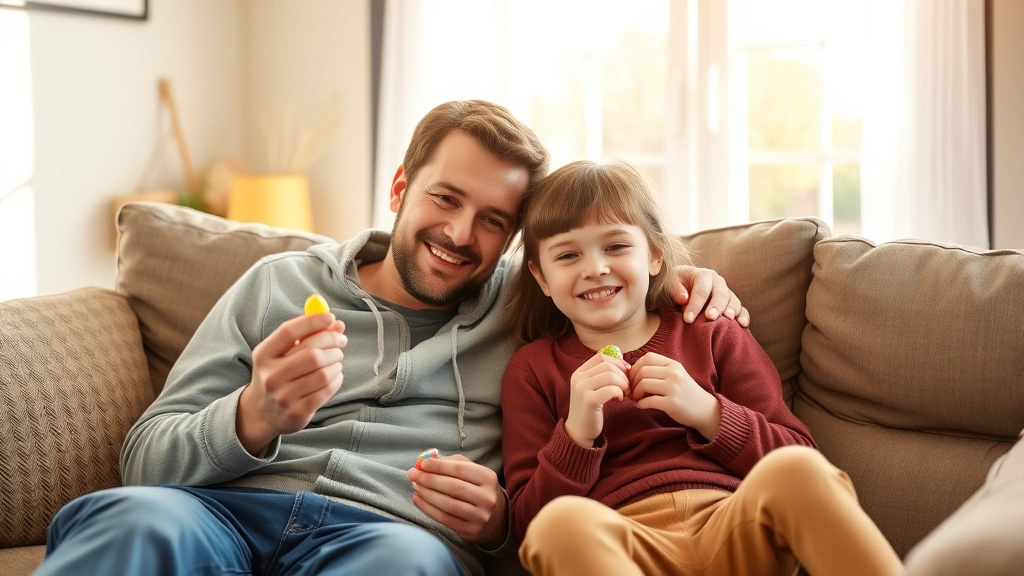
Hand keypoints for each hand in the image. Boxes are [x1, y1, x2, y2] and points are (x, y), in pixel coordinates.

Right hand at [236, 313, 346, 454]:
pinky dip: (336, 379)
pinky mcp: (298, 412)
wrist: (261, 412)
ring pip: (323, 373)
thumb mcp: (282, 353)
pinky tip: (334, 376)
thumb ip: (306, 336)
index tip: (331, 317)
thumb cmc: (277, 374)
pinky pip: (326, 390)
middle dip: (332, 343)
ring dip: (336, 363)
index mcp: (263, 355)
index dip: (312, 322)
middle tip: (341, 342)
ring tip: (336, 360)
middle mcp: (270, 376)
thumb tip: (337, 324)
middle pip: (312, 354)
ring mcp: (283, 396)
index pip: (289, 332)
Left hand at [408, 454, 506, 546]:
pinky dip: (428, 509)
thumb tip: (429, 460)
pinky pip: (444, 519)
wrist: (494, 518)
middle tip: (413, 474)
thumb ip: (453, 463)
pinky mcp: (470, 530)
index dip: (439, 466)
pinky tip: (418, 500)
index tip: (422, 464)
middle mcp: (486, 497)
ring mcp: (479, 516)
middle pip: (453, 487)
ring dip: (427, 494)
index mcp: (488, 478)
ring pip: (448, 504)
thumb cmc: (477, 489)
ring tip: (415, 486)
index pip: (460, 469)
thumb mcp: (473, 472)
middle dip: (429, 479)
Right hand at [565, 353, 630, 447]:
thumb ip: (603, 375)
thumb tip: (625, 364)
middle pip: (608, 365)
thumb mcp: (593, 388)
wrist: (578, 431)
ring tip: (625, 394)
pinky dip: (620, 393)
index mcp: (579, 372)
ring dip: (623, 384)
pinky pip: (611, 389)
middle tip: (628, 387)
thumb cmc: (590, 409)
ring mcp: (582, 389)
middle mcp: (578, 378)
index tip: (625, 374)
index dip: (617, 362)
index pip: (601, 356)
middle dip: (623, 375)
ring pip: (610, 376)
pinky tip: (619, 400)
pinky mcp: (589, 401)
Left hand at [629, 352, 719, 439]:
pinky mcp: (672, 404)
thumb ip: (658, 371)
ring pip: (644, 384)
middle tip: (632, 391)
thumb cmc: (686, 393)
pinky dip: (640, 404)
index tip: (633, 378)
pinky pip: (648, 401)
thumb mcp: (676, 376)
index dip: (635, 367)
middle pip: (643, 371)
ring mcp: (674, 388)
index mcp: (674, 365)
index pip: (648, 357)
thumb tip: (631, 371)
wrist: (706, 410)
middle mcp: (674, 374)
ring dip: (635, 393)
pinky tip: (641, 406)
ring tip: (636, 398)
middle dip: (633, 382)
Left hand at [671, 265, 748, 326]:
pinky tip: (743, 325)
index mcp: (703, 275)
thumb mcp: (671, 282)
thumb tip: (683, 299)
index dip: (695, 304)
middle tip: (710, 317)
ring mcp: (727, 292)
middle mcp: (718, 282)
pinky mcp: (732, 303)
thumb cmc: (677, 284)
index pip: (701, 290)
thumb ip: (675, 289)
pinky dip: (743, 316)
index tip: (688, 319)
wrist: (684, 284)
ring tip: (728, 319)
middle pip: (721, 294)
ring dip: (731, 310)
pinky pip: (742, 309)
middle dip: (716, 306)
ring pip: (733, 301)